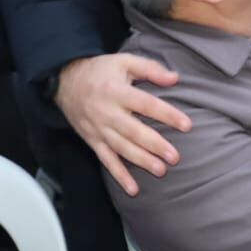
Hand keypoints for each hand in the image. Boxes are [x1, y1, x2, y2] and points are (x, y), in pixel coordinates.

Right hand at [54, 53, 188, 196]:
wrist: (64, 81)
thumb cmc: (100, 70)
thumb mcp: (123, 61)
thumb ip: (150, 68)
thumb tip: (175, 78)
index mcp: (117, 91)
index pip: (146, 104)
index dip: (167, 114)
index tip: (186, 125)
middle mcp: (107, 112)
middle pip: (133, 131)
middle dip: (154, 145)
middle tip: (175, 157)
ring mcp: (98, 128)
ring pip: (121, 148)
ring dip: (141, 161)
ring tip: (161, 170)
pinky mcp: (92, 140)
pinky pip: (106, 160)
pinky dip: (119, 175)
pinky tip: (133, 189)